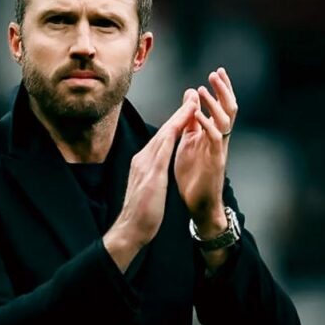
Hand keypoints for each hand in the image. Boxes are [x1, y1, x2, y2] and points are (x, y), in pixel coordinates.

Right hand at [104, 95, 197, 270]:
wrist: (130, 229)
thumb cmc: (141, 214)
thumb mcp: (149, 188)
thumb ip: (153, 175)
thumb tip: (159, 169)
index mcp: (143, 163)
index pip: (163, 138)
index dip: (176, 122)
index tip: (188, 109)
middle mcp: (143, 159)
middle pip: (164, 130)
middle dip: (180, 112)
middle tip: (193, 94)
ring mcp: (145, 164)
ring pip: (165, 133)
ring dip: (180, 115)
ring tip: (193, 101)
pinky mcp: (151, 172)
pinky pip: (165, 147)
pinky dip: (175, 131)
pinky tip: (184, 123)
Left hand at [175, 67, 237, 236]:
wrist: (197, 203)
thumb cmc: (193, 173)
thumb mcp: (189, 141)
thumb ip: (190, 120)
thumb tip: (191, 95)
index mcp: (213, 133)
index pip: (222, 106)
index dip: (221, 89)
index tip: (218, 71)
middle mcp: (220, 138)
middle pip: (228, 109)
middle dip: (223, 90)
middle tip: (216, 73)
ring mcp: (219, 149)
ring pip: (224, 121)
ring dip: (214, 104)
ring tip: (203, 90)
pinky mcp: (215, 161)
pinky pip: (214, 139)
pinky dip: (207, 126)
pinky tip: (198, 116)